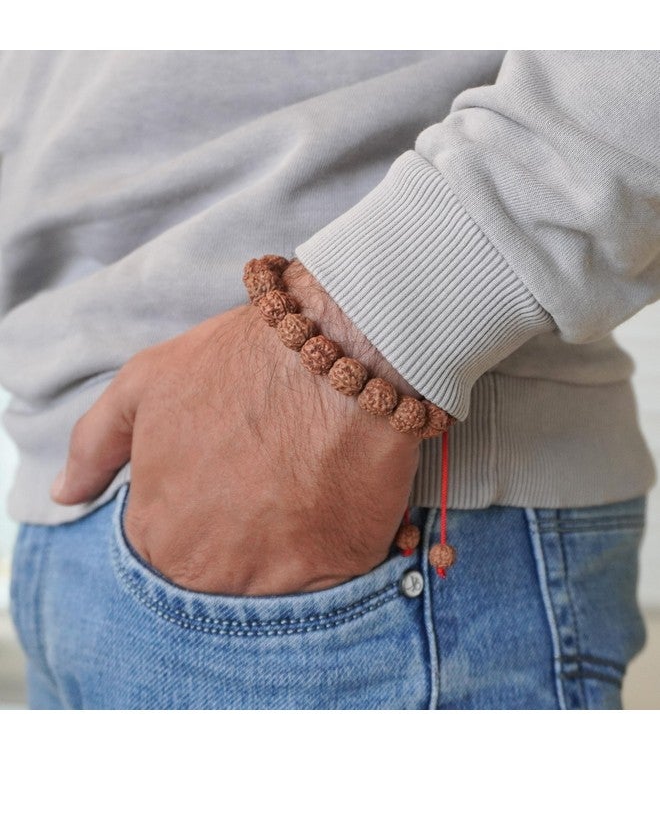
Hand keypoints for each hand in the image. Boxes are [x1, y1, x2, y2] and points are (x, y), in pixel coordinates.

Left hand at [50, 261, 421, 594]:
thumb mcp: (143, 385)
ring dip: (282, 554)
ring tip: (299, 492)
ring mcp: (276, 578)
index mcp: (156, 534)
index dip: (193, 518)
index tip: (220, 486)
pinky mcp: (340, 570)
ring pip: (270, 588)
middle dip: (235, 542)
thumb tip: (66, 493)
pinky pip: (329, 584)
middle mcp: (208, 572)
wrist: (336, 351)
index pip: (162, 557)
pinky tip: (333, 503)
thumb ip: (95, 445)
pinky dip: (330, 554)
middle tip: (263, 488)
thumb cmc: (236, 364)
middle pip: (215, 581)